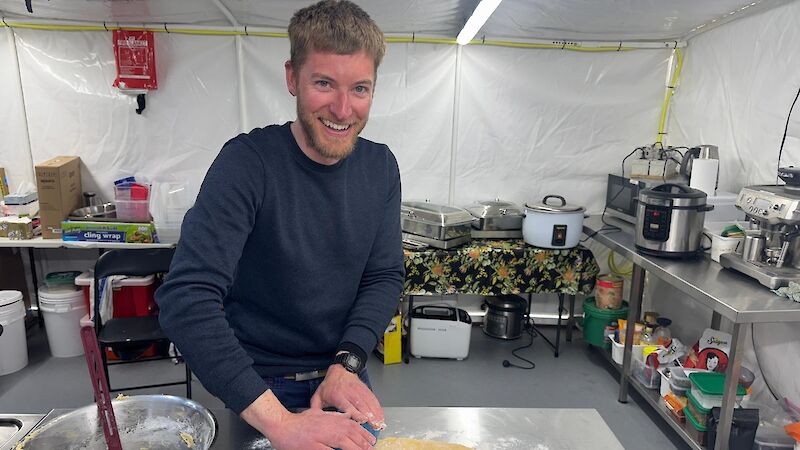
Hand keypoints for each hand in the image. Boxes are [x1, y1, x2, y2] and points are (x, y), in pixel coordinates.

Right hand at [240, 390, 375, 449]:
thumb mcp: (319, 414)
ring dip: (355, 448)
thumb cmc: (299, 422)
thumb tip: (347, 418)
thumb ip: (333, 417)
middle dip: (363, 443)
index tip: (371, 440)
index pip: (351, 426)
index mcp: (330, 420)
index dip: (363, 434)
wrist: (281, 425)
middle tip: (371, 449)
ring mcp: (320, 437)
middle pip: (350, 435)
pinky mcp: (313, 447)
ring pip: (343, 443)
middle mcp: (327, 427)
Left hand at [310, 364, 384, 429]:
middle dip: (369, 415)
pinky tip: (381, 416)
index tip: (362, 419)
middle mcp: (349, 392)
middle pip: (361, 404)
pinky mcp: (365, 390)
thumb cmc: (330, 385)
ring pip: (368, 402)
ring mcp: (358, 390)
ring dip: (375, 413)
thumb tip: (313, 420)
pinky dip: (378, 408)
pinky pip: (373, 399)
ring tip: (379, 423)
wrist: (340, 370)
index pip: (347, 404)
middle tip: (374, 425)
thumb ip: (315, 408)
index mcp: (336, 395)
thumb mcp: (318, 395)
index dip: (355, 412)